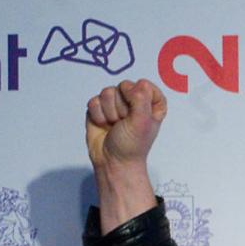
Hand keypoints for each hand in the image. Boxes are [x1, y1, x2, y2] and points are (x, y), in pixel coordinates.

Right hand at [84, 79, 166, 232]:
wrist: (113, 161)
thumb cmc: (132, 145)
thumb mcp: (143, 122)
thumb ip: (141, 99)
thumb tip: (135, 84)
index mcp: (150, 104)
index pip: (146, 85)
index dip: (139, 95)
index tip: (139, 111)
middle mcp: (133, 101)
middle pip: (123, 86)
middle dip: (122, 107)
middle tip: (125, 123)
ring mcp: (114, 104)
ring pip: (107, 92)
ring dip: (109, 112)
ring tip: (114, 126)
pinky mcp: (98, 109)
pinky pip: (93, 101)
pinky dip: (97, 115)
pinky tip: (103, 125)